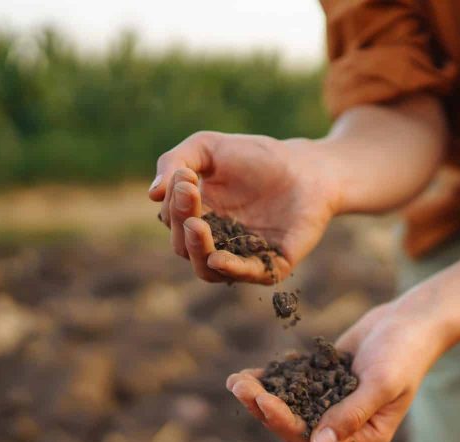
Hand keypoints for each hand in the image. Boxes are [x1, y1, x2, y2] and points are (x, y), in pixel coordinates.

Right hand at [150, 132, 338, 283]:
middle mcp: (216, 242)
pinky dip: (230, 269)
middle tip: (189, 193)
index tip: (185, 177)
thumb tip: (151, 195)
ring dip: (196, 249)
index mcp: (198, 217)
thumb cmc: (256, 156)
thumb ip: (175, 161)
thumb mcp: (208, 148)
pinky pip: (246, 275)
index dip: (173, 203)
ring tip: (196, 225)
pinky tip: (217, 258)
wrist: (308, 166)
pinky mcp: (272, 265)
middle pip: (183, 246)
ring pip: (206, 269)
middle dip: (181, 221)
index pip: (173, 221)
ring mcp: (242, 256)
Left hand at [225, 296, 451, 441]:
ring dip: (262, 395)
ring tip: (236, 381)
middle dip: (264, 408)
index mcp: (364, 440)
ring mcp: (334, 406)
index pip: (314, 441)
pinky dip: (274, 380)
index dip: (284, 423)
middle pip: (296, 426)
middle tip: (238, 386)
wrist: (412, 320)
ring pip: (290, 407)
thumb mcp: (381, 384)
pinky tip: (252, 372)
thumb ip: (351, 414)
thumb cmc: (404, 353)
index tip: (263, 401)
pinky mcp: (325, 383)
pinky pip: (295, 387)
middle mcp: (346, 428)